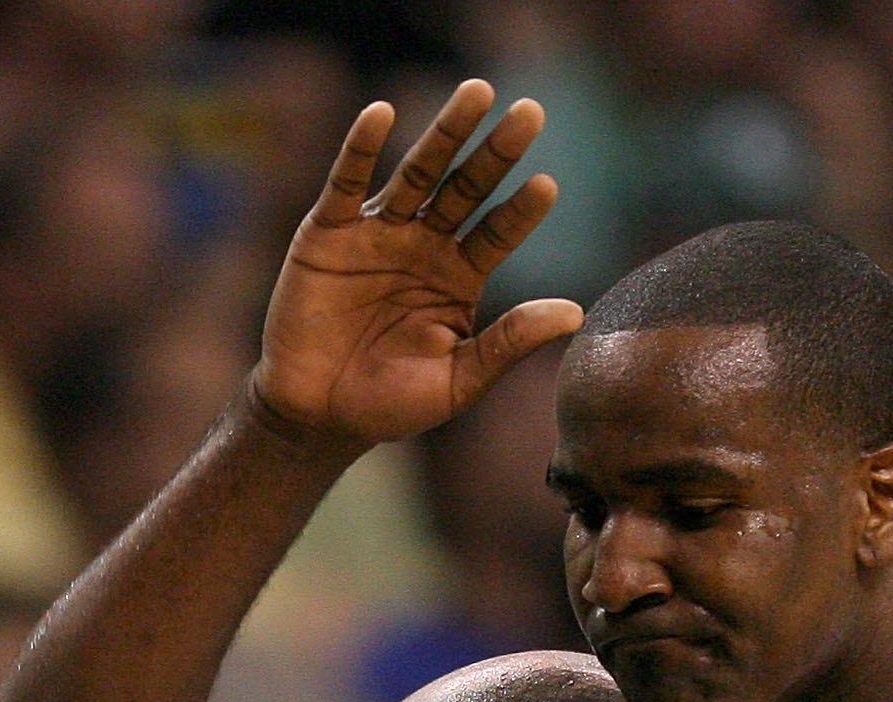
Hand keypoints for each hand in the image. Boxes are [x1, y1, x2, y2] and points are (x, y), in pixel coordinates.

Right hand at [250, 79, 583, 446]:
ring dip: (446, 133)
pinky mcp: (329, 232)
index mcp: (460, 277)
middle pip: (467, 189)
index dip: (520, 211)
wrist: (317, 415)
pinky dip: (361, 148)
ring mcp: (378, 232)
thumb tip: (575, 312)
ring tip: (477, 94)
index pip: (498, 233)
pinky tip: (380, 114)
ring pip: (418, 174)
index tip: (547, 186)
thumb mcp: (458, 381)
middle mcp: (424, 244)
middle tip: (530, 113)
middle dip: (495, 152)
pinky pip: (347, 182)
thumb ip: (508, 343)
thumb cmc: (390, 404)